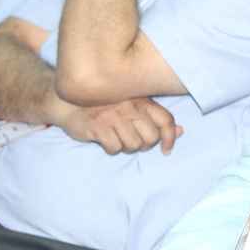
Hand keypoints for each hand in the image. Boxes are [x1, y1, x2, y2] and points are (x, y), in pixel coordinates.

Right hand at [58, 98, 182, 154]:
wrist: (67, 102)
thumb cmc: (105, 106)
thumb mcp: (133, 107)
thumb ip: (156, 118)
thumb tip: (181, 131)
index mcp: (141, 99)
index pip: (166, 120)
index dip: (170, 138)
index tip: (166, 150)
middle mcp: (130, 106)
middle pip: (151, 137)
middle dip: (144, 145)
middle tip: (133, 141)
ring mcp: (114, 116)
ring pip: (133, 145)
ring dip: (126, 147)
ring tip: (117, 138)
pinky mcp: (98, 126)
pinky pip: (114, 148)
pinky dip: (111, 149)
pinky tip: (105, 140)